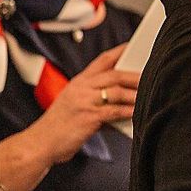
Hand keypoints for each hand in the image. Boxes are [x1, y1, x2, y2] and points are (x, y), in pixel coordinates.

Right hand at [26, 43, 138, 164]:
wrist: (39, 143)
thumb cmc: (58, 126)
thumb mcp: (75, 104)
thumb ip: (97, 98)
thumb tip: (123, 101)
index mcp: (79, 82)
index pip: (102, 60)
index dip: (120, 51)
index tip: (134, 46)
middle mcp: (81, 88)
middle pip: (114, 74)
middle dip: (134, 75)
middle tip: (150, 76)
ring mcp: (84, 101)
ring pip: (116, 91)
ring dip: (135, 94)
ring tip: (148, 95)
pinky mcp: (87, 117)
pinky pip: (113, 111)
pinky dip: (127, 111)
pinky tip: (137, 112)